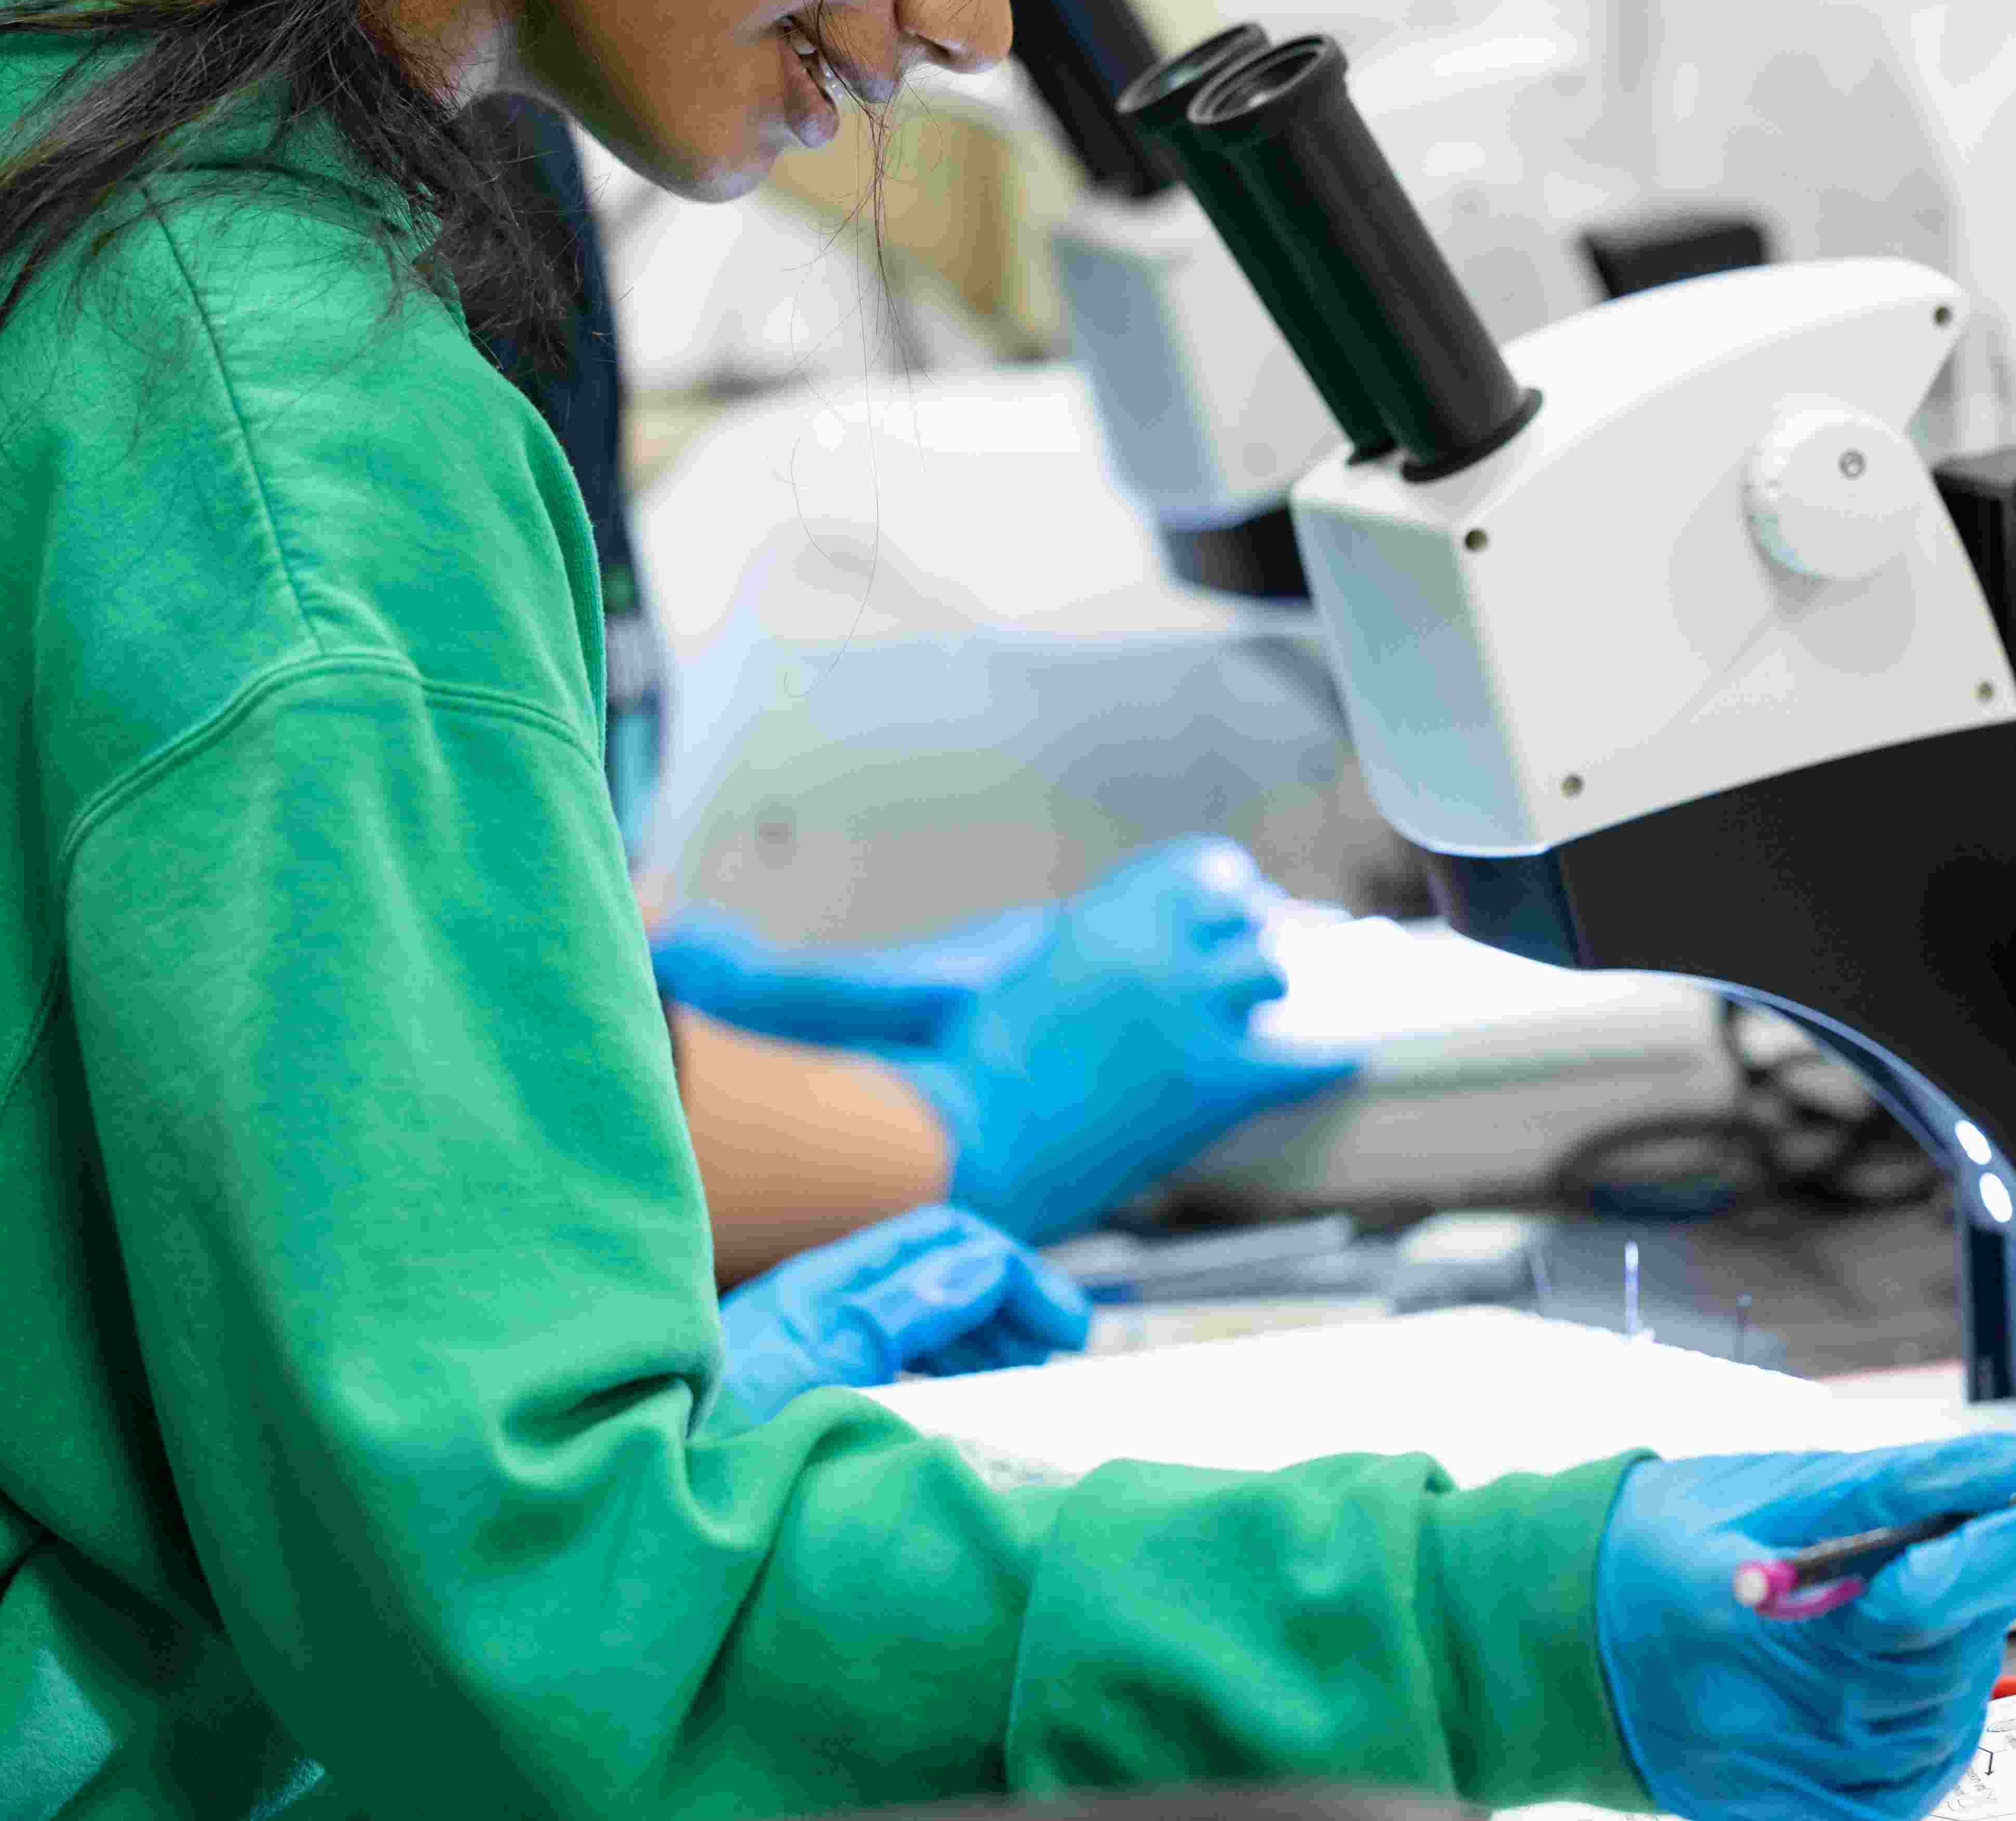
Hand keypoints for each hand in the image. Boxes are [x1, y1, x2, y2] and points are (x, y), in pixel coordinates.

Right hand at [653, 838, 1359, 1243]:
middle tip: (1251, 954)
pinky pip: (1301, 1053)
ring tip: (1273, 1003)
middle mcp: (1157, 944)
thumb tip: (667, 925)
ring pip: (1274, 972)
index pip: (1196, 873)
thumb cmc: (931, 1068)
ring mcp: (1198, 1005)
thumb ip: (800, 963)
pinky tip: (1347, 1056)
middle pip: (1246, 916)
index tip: (1217, 898)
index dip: (1206, 891)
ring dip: (1270, 989)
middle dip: (1246, 937)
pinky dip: (1323, 1057)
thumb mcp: (891, 990)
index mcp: (1097, 914)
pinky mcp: (1222, 1076)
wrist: (973, 1142)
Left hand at [708, 1203, 1091, 1431]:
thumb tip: (978, 1266)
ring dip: (980, 1323)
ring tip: (1028, 1363)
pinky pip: (889, 1346)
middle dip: (1008, 1292)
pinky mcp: (798, 1380)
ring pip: (916, 1306)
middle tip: (1065, 1343)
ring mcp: (806, 1337)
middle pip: (935, 1266)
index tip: (1066, 1330)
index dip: (1013, 1273)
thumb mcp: (810, 1371)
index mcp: (824, 1289)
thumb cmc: (705, 1436)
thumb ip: (889, 1318)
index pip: (943, 1243)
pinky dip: (941, 1355)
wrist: (633, 1483)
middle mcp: (817, 1301)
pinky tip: (962, 1388)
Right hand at [1597, 1437, 2015, 1820]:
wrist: (1567, 1644)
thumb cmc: (1672, 1547)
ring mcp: (1791, 1777)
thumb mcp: (1770, 1492)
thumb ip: (1894, 1485)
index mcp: (1758, 1611)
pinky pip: (1912, 1780)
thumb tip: (2009, 1464)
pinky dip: (1931, 1719)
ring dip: (1959, 1652)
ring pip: (1943, 1719)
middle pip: (1949, 1657)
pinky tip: (1905, 1674)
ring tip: (1914, 1598)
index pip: (1927, 1592)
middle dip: (1988, 1586)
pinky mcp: (1797, 1818)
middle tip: (1994, 1529)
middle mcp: (1778, 1711)